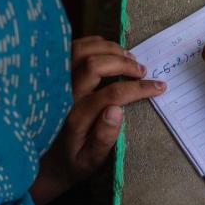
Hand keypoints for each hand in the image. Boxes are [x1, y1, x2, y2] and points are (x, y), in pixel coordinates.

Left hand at [30, 36, 165, 204]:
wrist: (45, 159)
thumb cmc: (74, 160)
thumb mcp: (90, 161)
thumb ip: (103, 139)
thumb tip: (116, 110)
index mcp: (77, 118)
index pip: (111, 94)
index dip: (138, 88)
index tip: (159, 87)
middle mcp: (64, 95)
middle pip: (93, 65)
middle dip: (123, 63)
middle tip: (142, 70)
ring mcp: (57, 82)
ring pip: (80, 51)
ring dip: (109, 49)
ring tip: (129, 58)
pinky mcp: (54, 75)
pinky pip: (71, 48)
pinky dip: (93, 43)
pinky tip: (109, 51)